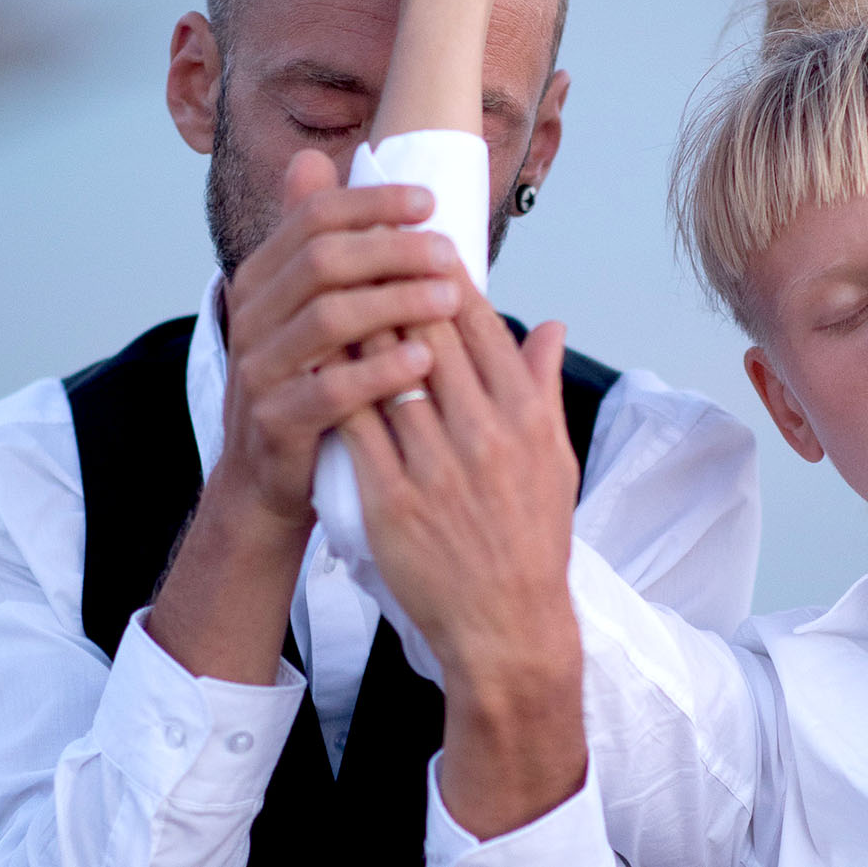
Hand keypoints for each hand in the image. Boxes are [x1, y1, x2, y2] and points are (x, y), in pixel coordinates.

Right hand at [212, 149, 463, 529]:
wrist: (269, 481)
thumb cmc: (308, 382)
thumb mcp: (306, 308)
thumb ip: (314, 241)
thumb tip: (313, 157)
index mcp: (263, 279)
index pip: (313, 217)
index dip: (372, 202)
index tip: (431, 201)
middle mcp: (251, 316)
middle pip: (323, 261)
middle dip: (392, 249)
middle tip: (450, 251)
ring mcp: (258, 370)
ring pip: (328, 319)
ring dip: (396, 302)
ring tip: (451, 298)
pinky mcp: (276, 422)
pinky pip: (330, 389)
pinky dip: (381, 371)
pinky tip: (425, 360)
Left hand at [336, 280, 584, 837]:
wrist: (506, 625)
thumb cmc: (532, 540)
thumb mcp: (556, 458)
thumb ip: (544, 385)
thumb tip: (548, 323)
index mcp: (524, 416)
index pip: (480, 323)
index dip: (444, 275)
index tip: (418, 242)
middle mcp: (483, 432)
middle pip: (429, 333)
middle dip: (394, 281)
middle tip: (365, 247)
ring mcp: (435, 465)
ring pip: (386, 369)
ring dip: (356, 320)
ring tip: (331, 284)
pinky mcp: (392, 499)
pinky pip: (355, 427)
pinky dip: (333, 384)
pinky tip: (312, 356)